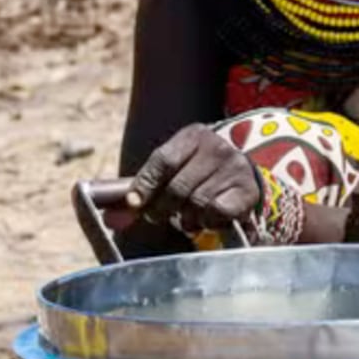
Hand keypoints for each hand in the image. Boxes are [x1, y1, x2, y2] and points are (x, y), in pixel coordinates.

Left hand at [130, 124, 262, 231]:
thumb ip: (140, 192)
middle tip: (159, 215)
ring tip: (188, 216)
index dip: (145, 185)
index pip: (163, 160)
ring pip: (197, 203)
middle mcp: (216, 147)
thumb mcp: (171, 172)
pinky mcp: (248, 190)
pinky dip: (208, 222)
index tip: (134, 204)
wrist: (244, 174)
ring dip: (187, 218)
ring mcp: (234, 167)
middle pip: (178, 187)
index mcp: (192, 136)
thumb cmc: (197, 174)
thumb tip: (110, 220)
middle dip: (162, 208)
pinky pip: (218, 212)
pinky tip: (209, 217)